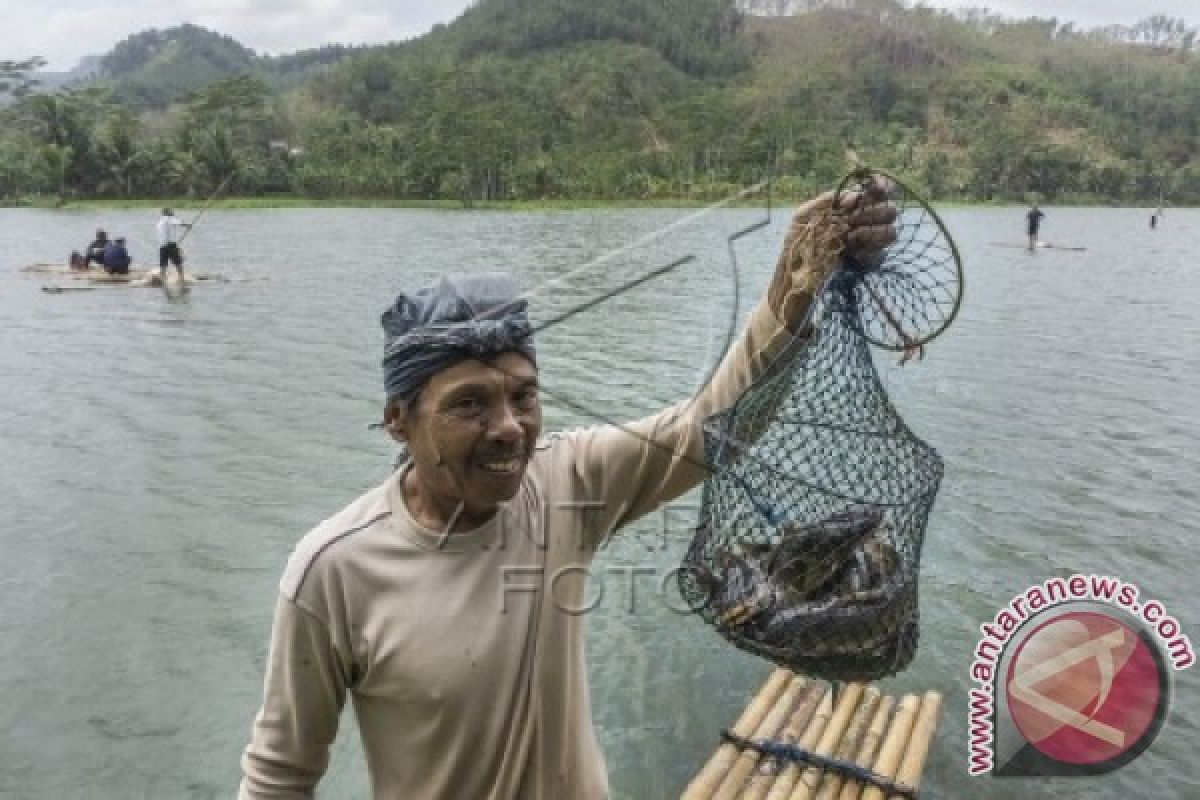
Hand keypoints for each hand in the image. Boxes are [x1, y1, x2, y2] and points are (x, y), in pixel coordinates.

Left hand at [767, 177, 897, 329]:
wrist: (795, 271)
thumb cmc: (797, 239)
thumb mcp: (804, 215)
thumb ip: (828, 201)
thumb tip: (854, 196)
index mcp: (850, 205)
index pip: (876, 191)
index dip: (882, 187)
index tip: (879, 189)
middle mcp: (864, 221)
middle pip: (889, 210)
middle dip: (874, 214)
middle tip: (853, 222)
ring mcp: (869, 242)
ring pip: (890, 233)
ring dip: (871, 234)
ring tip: (849, 240)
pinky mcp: (868, 261)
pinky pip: (880, 255)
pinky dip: (867, 254)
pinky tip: (850, 255)